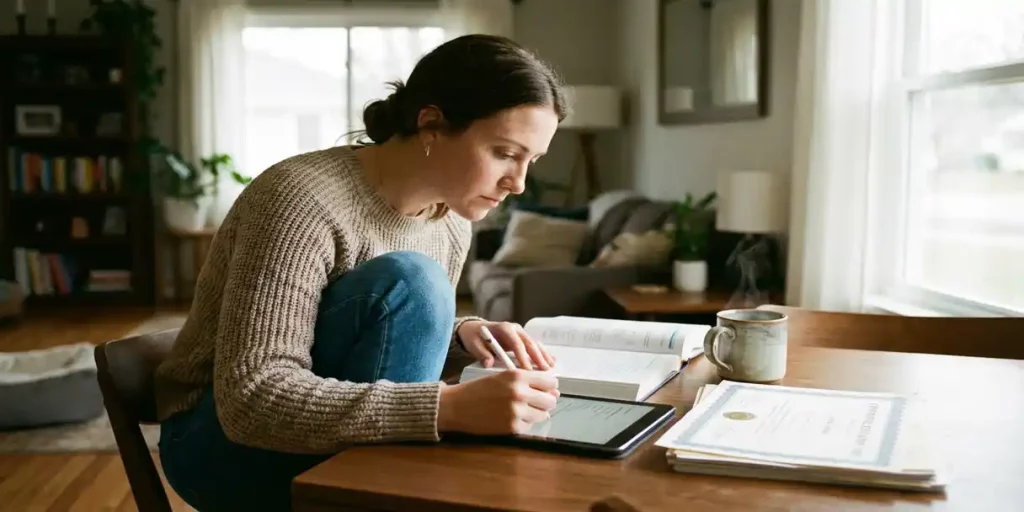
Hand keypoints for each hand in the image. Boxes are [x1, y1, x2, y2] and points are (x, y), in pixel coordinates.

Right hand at [437, 369, 558, 434]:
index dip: (550, 386)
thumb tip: (554, 392)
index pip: (550, 381)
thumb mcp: (503, 377)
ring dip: (536, 413)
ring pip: (543, 414)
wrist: (457, 406)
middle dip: (545, 401)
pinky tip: (511, 417)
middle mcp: (519, 392)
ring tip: (521, 410)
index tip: (546, 390)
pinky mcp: (512, 427)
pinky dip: (524, 423)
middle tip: (534, 402)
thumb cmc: (479, 389)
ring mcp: (517, 411)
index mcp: (517, 375)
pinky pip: (530, 426)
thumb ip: (527, 382)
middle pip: (551, 400)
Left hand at [458, 320, 555, 370]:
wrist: (475, 329)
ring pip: (535, 344)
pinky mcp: (523, 339)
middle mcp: (515, 329)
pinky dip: (543, 353)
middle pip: (529, 343)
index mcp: (504, 328)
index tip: (528, 370)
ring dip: (543, 356)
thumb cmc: (474, 337)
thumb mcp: (474, 344)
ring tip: (551, 368)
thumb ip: (482, 353)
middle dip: (538, 358)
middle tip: (545, 371)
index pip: (516, 343)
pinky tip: (552, 362)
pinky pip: (535, 346)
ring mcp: (520, 333)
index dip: (523, 356)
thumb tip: (489, 363)